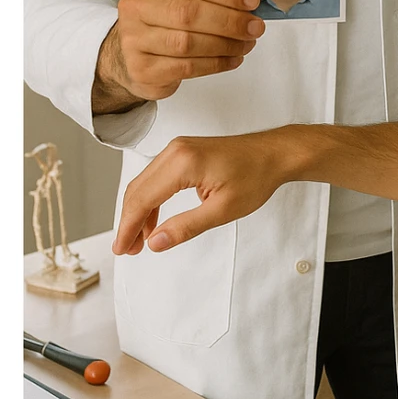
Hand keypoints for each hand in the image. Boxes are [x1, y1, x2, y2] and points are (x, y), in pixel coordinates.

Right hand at [92, 0, 264, 113]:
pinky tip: (232, 59)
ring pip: (188, 42)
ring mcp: (135, 39)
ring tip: (246, 44)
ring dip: (226, 44)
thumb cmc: (162, 22)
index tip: (251, 0)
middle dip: (230, 20)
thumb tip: (249, 1)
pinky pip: (186, 67)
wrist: (128, 55)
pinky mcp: (142, 68)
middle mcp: (138, 7)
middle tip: (254, 27)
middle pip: (190, 12)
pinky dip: (216, 63)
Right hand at [112, 129, 291, 254]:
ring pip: (144, 183)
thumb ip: (185, 227)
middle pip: (137, 190)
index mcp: (183, 163)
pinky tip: (154, 221)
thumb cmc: (256, 177)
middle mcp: (175, 151)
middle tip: (128, 250)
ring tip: (140, 241)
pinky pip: (157, 176)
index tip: (121, 249)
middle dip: (129, 222)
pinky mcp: (183, 151)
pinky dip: (151, 199)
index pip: (142, 199)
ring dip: (138, 212)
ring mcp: (178, 148)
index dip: (128, 227)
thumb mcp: (222, 210)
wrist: (275, 153)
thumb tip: (155, 243)